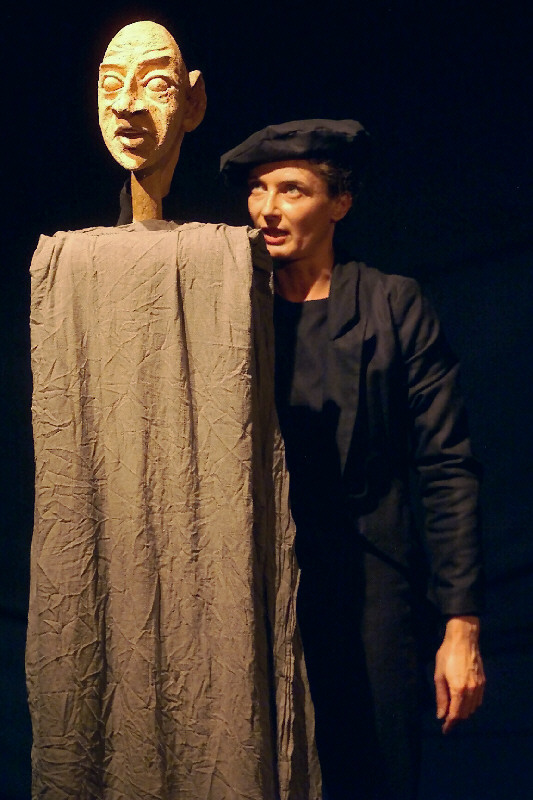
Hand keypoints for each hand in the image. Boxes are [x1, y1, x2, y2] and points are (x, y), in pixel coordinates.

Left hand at [434, 615, 485, 733]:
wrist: (464, 639)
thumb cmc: (447, 655)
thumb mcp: (439, 675)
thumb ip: (441, 697)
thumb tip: (441, 715)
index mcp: (459, 690)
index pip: (455, 715)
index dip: (450, 725)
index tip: (444, 730)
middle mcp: (472, 691)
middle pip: (465, 714)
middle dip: (456, 719)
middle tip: (446, 718)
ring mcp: (479, 687)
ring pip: (473, 708)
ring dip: (464, 712)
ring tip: (453, 710)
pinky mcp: (483, 682)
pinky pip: (478, 700)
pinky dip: (471, 705)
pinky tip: (464, 701)